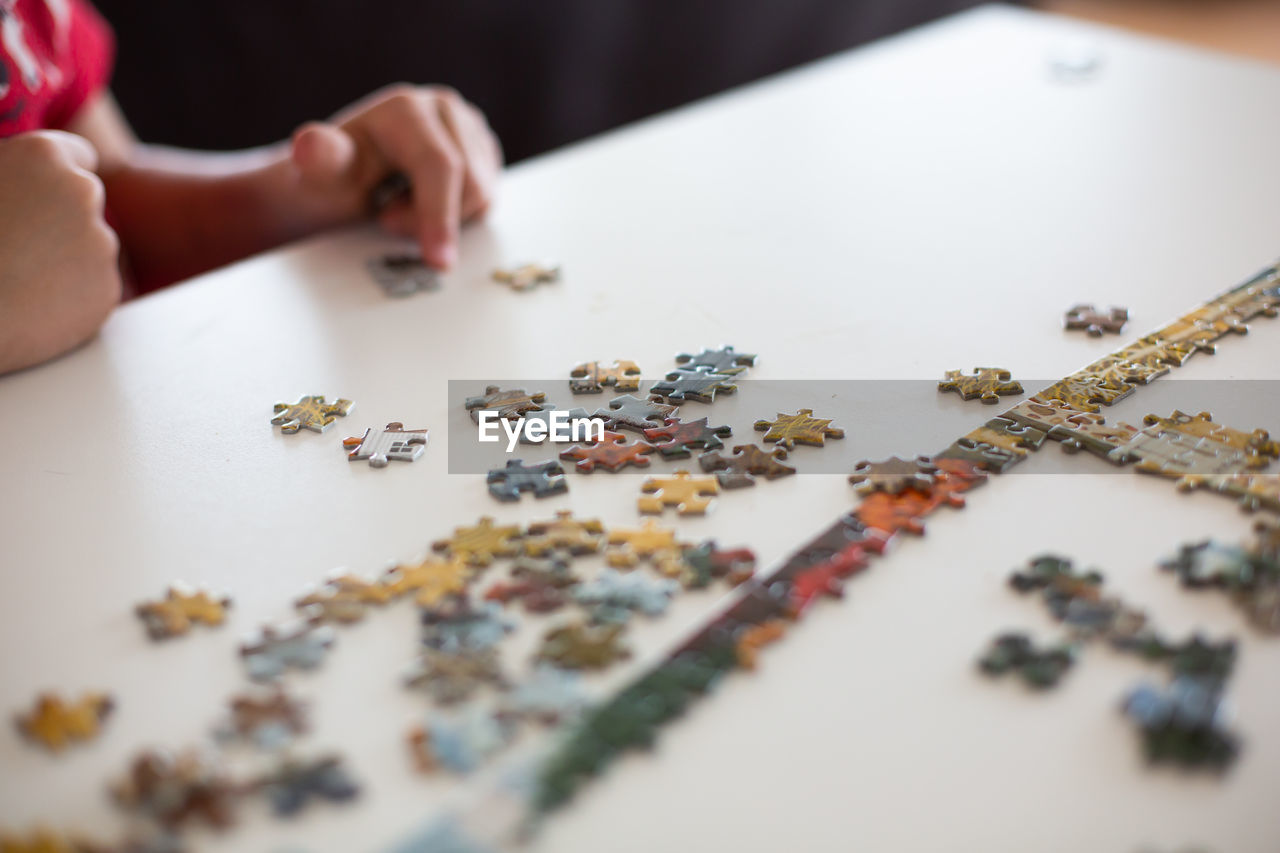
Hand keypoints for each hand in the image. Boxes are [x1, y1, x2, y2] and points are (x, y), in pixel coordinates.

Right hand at [0, 131, 120, 374]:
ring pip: (91, 246)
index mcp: (43, 156)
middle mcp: (84, 193)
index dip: (56, 175)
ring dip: (66, 256)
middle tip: (19, 240)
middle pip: (85, 200)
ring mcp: (102, 244)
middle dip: (62, 216)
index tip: (44, 191)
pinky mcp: (108, 290)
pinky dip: (71, 294)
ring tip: (17, 275)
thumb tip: (9, 179)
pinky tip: (33, 303)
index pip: (76, 154)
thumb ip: (5, 169)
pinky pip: (94, 287)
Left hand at [289, 85, 501, 269]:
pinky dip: (460, 213)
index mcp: (406, 108)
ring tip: (404, 206)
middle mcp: (443, 106)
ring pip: (484, 195)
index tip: (438, 262)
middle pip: (470, 185)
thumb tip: (309, 145)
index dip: (440, 216)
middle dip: (431, 220)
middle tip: (387, 219)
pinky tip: (427, 202)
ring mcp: (468, 124)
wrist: (342, 178)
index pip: (439, 167)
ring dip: (445, 219)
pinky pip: (489, 196)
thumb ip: (322, 160)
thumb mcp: (322, 175)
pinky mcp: (483, 146)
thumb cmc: (332, 181)